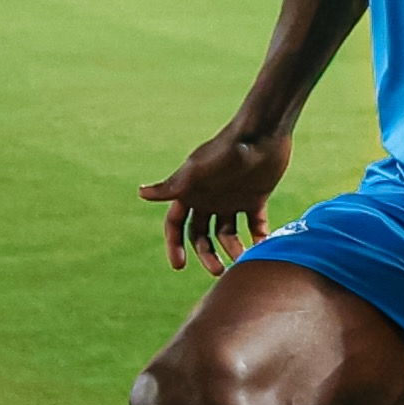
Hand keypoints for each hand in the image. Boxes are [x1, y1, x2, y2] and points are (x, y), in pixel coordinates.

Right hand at [142, 120, 295, 273]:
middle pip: (201, 235)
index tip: (179, 266)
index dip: (174, 245)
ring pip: (227, 234)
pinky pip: (255, 225)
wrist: (262, 133)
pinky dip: (258, 238)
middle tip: (219, 271)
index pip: (175, 224)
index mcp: (190, 192)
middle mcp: (208, 199)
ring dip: (233, 249)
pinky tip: (262, 249)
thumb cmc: (227, 149)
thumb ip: (173, 185)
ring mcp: (231, 200)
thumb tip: (141, 194)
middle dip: (207, 254)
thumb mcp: (198, 170)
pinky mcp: (254, 199)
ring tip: (243, 259)